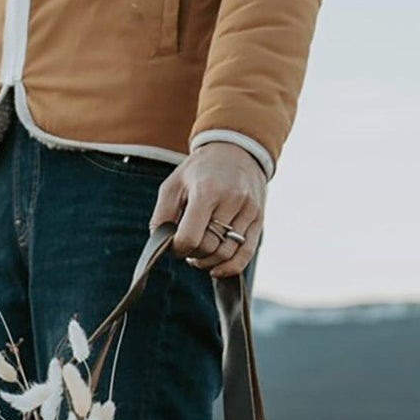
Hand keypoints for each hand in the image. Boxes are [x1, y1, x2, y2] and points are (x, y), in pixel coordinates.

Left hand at [150, 141, 265, 278]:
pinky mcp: (259, 219)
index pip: (189, 238)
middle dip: (192, 254)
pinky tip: (215, 269)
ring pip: (225, 254)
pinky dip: (229, 268)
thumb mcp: (173, 185)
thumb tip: (160, 245)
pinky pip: (245, 254)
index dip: (177, 249)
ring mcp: (248, 210)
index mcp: (207, 191)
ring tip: (199, 252)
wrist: (236, 150)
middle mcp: (232, 200)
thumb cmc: (199, 171)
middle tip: (186, 247)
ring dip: (207, 262)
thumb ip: (161, 216)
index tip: (174, 244)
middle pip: (208, 247)